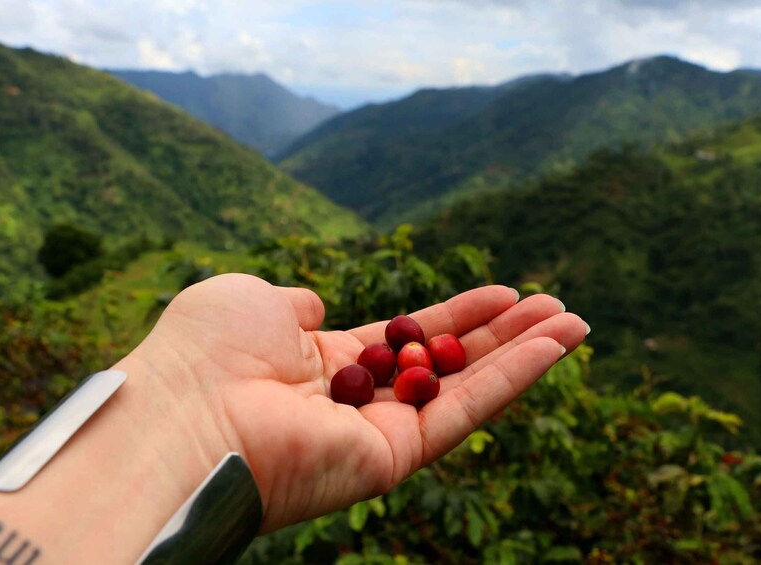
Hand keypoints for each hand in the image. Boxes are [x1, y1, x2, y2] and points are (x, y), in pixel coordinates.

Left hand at [138, 274, 588, 532]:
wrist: (184, 414)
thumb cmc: (206, 349)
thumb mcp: (254, 301)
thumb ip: (296, 304)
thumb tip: (319, 308)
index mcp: (323, 366)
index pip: (405, 339)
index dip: (454, 317)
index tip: (499, 293)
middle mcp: (357, 404)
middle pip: (447, 365)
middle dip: (501, 335)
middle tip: (554, 307)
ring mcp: (378, 435)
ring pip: (467, 390)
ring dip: (524, 355)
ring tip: (576, 322)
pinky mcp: (394, 460)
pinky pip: (467, 412)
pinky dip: (515, 378)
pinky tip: (557, 346)